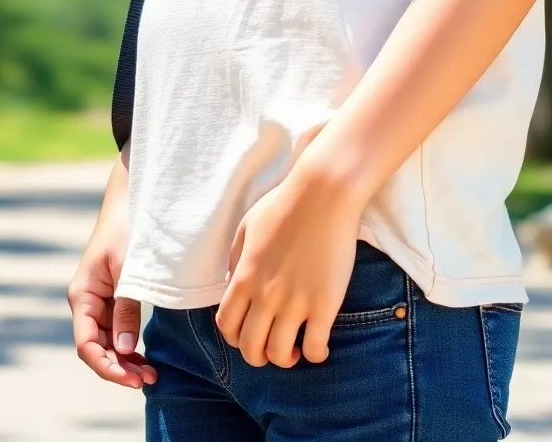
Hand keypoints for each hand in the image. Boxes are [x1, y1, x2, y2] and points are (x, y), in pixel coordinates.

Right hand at [67, 154, 157, 389]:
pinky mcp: (112, 295)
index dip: (108, 366)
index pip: (88, 344)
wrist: (131, 197)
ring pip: (108, 341)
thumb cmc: (128, 228)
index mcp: (83, 295)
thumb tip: (125, 348)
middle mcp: (86, 301)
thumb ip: (126, 306)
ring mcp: (99, 299)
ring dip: (126, 359)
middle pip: (98, 347)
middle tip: (150, 380)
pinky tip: (144, 356)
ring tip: (152, 374)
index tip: (133, 378)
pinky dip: (129, 344)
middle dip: (120, 368)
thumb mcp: (129, 268)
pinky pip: (116, 328)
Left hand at [215, 162, 362, 369]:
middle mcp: (265, 295)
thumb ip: (235, 260)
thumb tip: (231, 286)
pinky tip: (318, 346)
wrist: (324, 193)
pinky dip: (315, 355)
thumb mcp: (247, 227)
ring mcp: (295, 302)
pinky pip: (315, 348)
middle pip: (250, 348)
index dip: (235, 337)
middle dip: (258, 356)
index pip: (226, 326)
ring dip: (285, 359)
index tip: (248, 333)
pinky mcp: (325, 304)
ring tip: (295, 349)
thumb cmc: (285, 204)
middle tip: (271, 347)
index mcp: (243, 276)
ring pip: (280, 354)